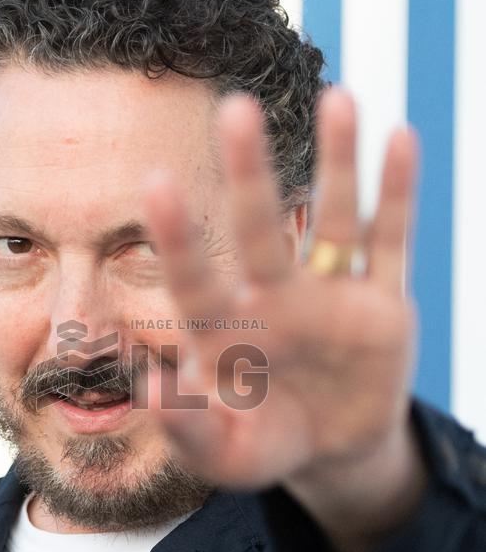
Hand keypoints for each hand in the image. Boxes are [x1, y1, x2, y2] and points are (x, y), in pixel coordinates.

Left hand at [137, 88, 421, 515]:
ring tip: (339, 99)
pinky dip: (397, 196)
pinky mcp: (381, 303)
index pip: (195, 278)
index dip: (178, 237)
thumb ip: (187, 429)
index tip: (156, 182)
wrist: (333, 450)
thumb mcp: (226, 453)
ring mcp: (330, 294)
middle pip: (259, 228)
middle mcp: (275, 297)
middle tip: (235, 108)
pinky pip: (390, 243)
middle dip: (249, 173)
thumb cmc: (265, 443)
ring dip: (337, 163)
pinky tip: (400, 141)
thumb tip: (151, 389)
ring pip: (333, 218)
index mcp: (227, 328)